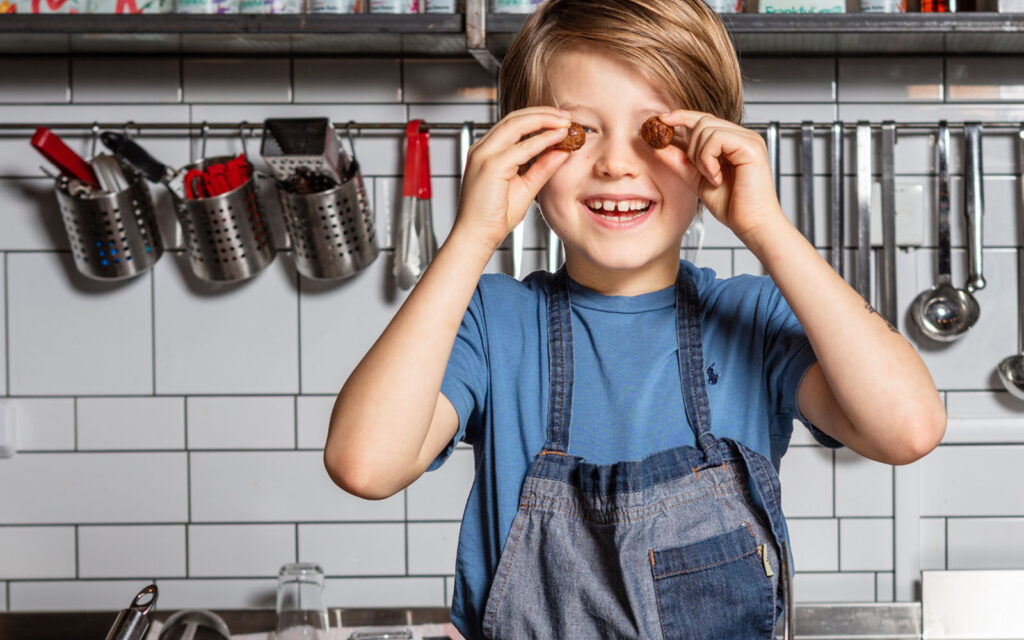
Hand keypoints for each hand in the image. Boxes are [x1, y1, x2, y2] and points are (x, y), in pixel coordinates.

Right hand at [454, 107, 571, 251]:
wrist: (477, 237)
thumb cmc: (495, 217)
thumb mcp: (525, 187)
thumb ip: (542, 168)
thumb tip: (562, 150)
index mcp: (487, 152)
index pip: (513, 124)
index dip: (538, 119)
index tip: (560, 121)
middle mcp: (482, 149)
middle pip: (515, 118)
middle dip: (543, 113)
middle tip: (567, 116)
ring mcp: (484, 155)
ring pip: (516, 124)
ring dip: (544, 120)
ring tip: (565, 122)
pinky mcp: (491, 166)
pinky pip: (521, 147)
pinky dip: (542, 140)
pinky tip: (558, 138)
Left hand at [654, 110, 785, 241]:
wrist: (751, 224)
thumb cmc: (732, 206)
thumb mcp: (697, 180)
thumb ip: (680, 162)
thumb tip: (659, 146)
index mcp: (732, 141)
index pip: (703, 119)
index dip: (681, 117)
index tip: (660, 120)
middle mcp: (742, 136)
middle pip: (701, 121)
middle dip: (691, 148)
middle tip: (700, 172)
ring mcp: (748, 139)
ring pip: (706, 128)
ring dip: (700, 157)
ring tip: (711, 178)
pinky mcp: (750, 146)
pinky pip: (716, 138)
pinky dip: (708, 159)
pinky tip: (717, 177)